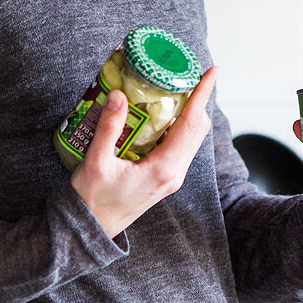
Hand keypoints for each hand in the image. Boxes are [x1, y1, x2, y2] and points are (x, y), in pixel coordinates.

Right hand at [70, 66, 216, 238]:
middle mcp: (174, 173)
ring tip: (174, 89)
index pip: (191, 124)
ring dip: (188, 112)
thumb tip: (119, 95)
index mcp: (164, 168)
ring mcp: (171, 176)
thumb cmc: (92, 200)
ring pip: (190, 137)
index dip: (203, 95)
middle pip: (197, 129)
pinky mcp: (164, 177)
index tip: (212, 72)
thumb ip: (108, 128)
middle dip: (197, 99)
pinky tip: (160, 115)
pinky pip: (179, 145)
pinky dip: (177, 126)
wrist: (90, 231)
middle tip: (186, 74)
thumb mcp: (96, 162)